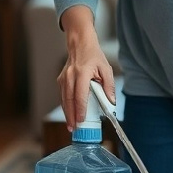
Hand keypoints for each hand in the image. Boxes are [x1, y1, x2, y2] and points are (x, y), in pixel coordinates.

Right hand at [56, 5, 116, 130]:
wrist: (80, 44)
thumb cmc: (93, 56)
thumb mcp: (106, 68)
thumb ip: (109, 86)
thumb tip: (111, 102)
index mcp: (82, 73)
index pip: (80, 95)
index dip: (80, 109)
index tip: (81, 120)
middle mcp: (70, 76)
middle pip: (69, 100)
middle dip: (71, 115)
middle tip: (74, 128)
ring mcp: (63, 78)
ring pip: (63, 99)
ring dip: (67, 113)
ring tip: (71, 125)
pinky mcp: (61, 80)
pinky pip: (62, 95)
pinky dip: (65, 106)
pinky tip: (69, 114)